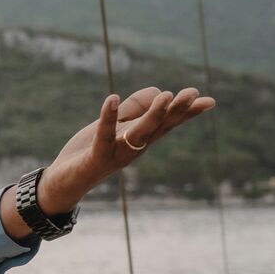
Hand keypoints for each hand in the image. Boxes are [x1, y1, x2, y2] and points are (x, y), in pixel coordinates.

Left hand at [37, 86, 214, 213]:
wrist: (65, 181)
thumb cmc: (92, 150)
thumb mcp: (117, 125)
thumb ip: (136, 108)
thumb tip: (160, 91)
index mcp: (141, 138)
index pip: (168, 123)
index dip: (187, 113)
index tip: (209, 101)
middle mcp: (134, 147)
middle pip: (160, 126)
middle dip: (177, 110)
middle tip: (193, 94)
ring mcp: (117, 153)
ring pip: (140, 132)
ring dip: (154, 114)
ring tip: (166, 95)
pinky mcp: (97, 156)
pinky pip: (104, 135)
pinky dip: (109, 117)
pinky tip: (113, 98)